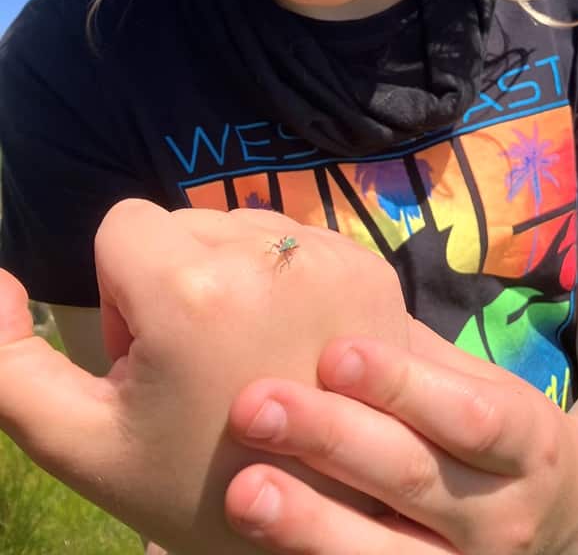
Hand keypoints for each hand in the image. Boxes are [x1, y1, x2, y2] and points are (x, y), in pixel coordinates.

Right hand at [0, 200, 408, 554]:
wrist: (328, 523)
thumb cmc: (196, 486)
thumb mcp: (82, 440)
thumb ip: (8, 365)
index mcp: (193, 290)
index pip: (121, 226)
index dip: (120, 295)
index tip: (151, 359)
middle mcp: (270, 254)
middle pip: (182, 224)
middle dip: (171, 282)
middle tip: (200, 366)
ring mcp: (330, 255)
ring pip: (238, 226)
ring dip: (228, 277)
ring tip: (247, 356)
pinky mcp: (372, 265)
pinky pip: (296, 239)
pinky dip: (281, 278)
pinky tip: (291, 343)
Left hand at [224, 322, 577, 554]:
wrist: (566, 519)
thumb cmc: (499, 430)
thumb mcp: (484, 386)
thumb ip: (416, 357)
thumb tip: (320, 296)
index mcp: (528, 443)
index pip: (467, 414)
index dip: (401, 384)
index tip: (332, 352)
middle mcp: (504, 516)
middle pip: (414, 477)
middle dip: (331, 440)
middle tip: (253, 406)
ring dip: (309, 522)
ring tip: (242, 491)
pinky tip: (259, 542)